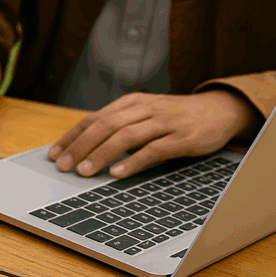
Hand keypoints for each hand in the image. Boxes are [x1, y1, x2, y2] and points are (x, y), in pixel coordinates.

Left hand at [47, 91, 260, 177]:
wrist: (220, 110)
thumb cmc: (175, 117)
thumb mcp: (145, 114)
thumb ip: (119, 125)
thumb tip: (85, 146)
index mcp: (132, 103)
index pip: (94, 118)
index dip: (72, 136)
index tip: (54, 153)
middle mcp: (145, 109)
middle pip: (105, 126)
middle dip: (80, 146)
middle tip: (62, 165)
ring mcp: (164, 122)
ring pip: (125, 137)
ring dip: (101, 155)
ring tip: (83, 171)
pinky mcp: (181, 138)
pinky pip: (153, 150)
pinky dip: (133, 162)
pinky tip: (117, 173)